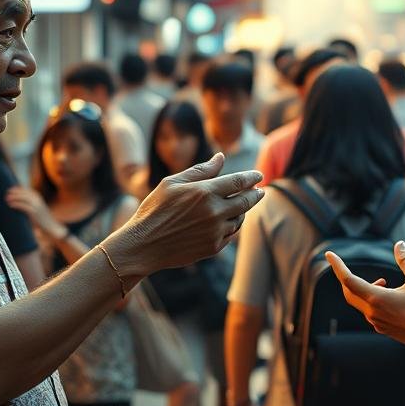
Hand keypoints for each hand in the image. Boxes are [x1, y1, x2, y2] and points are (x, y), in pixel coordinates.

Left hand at [4, 186, 65, 241]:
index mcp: (38, 197)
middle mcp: (38, 200)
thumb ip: (29, 203)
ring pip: (23, 198)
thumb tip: (19, 201)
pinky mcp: (34, 212)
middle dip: (15, 192)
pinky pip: (24, 206)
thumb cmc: (42, 218)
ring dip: (14, 197)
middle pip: (24, 193)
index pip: (26, 190)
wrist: (51, 225)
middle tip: (6, 193)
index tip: (10, 189)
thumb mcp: (36, 208)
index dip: (18, 189)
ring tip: (7, 199)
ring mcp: (36, 205)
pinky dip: (16, 204)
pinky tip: (10, 205)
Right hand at [106, 153, 264, 275]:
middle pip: (246, 201)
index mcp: (204, 192)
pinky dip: (232, 226)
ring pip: (240, 219)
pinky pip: (231, 234)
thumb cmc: (154, 210)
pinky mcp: (213, 247)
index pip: (238, 182)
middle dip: (256, 194)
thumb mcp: (172, 183)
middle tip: (260, 191)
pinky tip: (228, 222)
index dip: (252, 178)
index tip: (259, 176)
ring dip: (243, 211)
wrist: (143, 245)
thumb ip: (200, 170)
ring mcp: (215, 231)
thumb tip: (221, 158)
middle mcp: (214, 212)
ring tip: (240, 206)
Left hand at [325, 241, 404, 350]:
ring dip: (366, 288)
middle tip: (348, 266)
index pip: (348, 280)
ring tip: (385, 281)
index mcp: (376, 298)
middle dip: (347, 277)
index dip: (337, 266)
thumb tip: (400, 244)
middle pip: (349, 292)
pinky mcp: (382, 329)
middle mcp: (371, 312)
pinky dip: (373, 299)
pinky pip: (369, 311)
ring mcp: (376, 322)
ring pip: (361, 302)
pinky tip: (390, 296)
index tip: (329, 254)